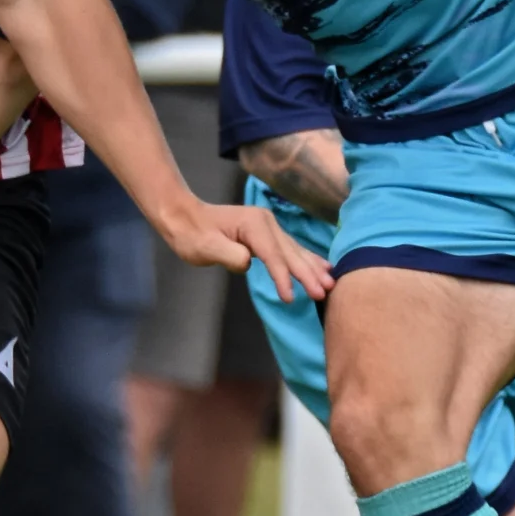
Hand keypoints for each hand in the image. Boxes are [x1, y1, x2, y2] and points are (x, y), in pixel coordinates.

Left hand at [157, 200, 332, 304]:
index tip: (290, 298)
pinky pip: (290, 249)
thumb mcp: (205, 247)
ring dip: (312, 268)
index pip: (273, 255)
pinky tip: (322, 267)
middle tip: (324, 293)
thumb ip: (229, 255)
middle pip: (290, 253)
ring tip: (331, 283)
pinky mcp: (267, 233)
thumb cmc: (191, 234)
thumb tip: (249, 263)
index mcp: (253, 224)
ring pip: (294, 251)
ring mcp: (268, 226)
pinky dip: (306, 260)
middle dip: (307, 274)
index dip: (282, 277)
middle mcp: (266, 222)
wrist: (184, 217)